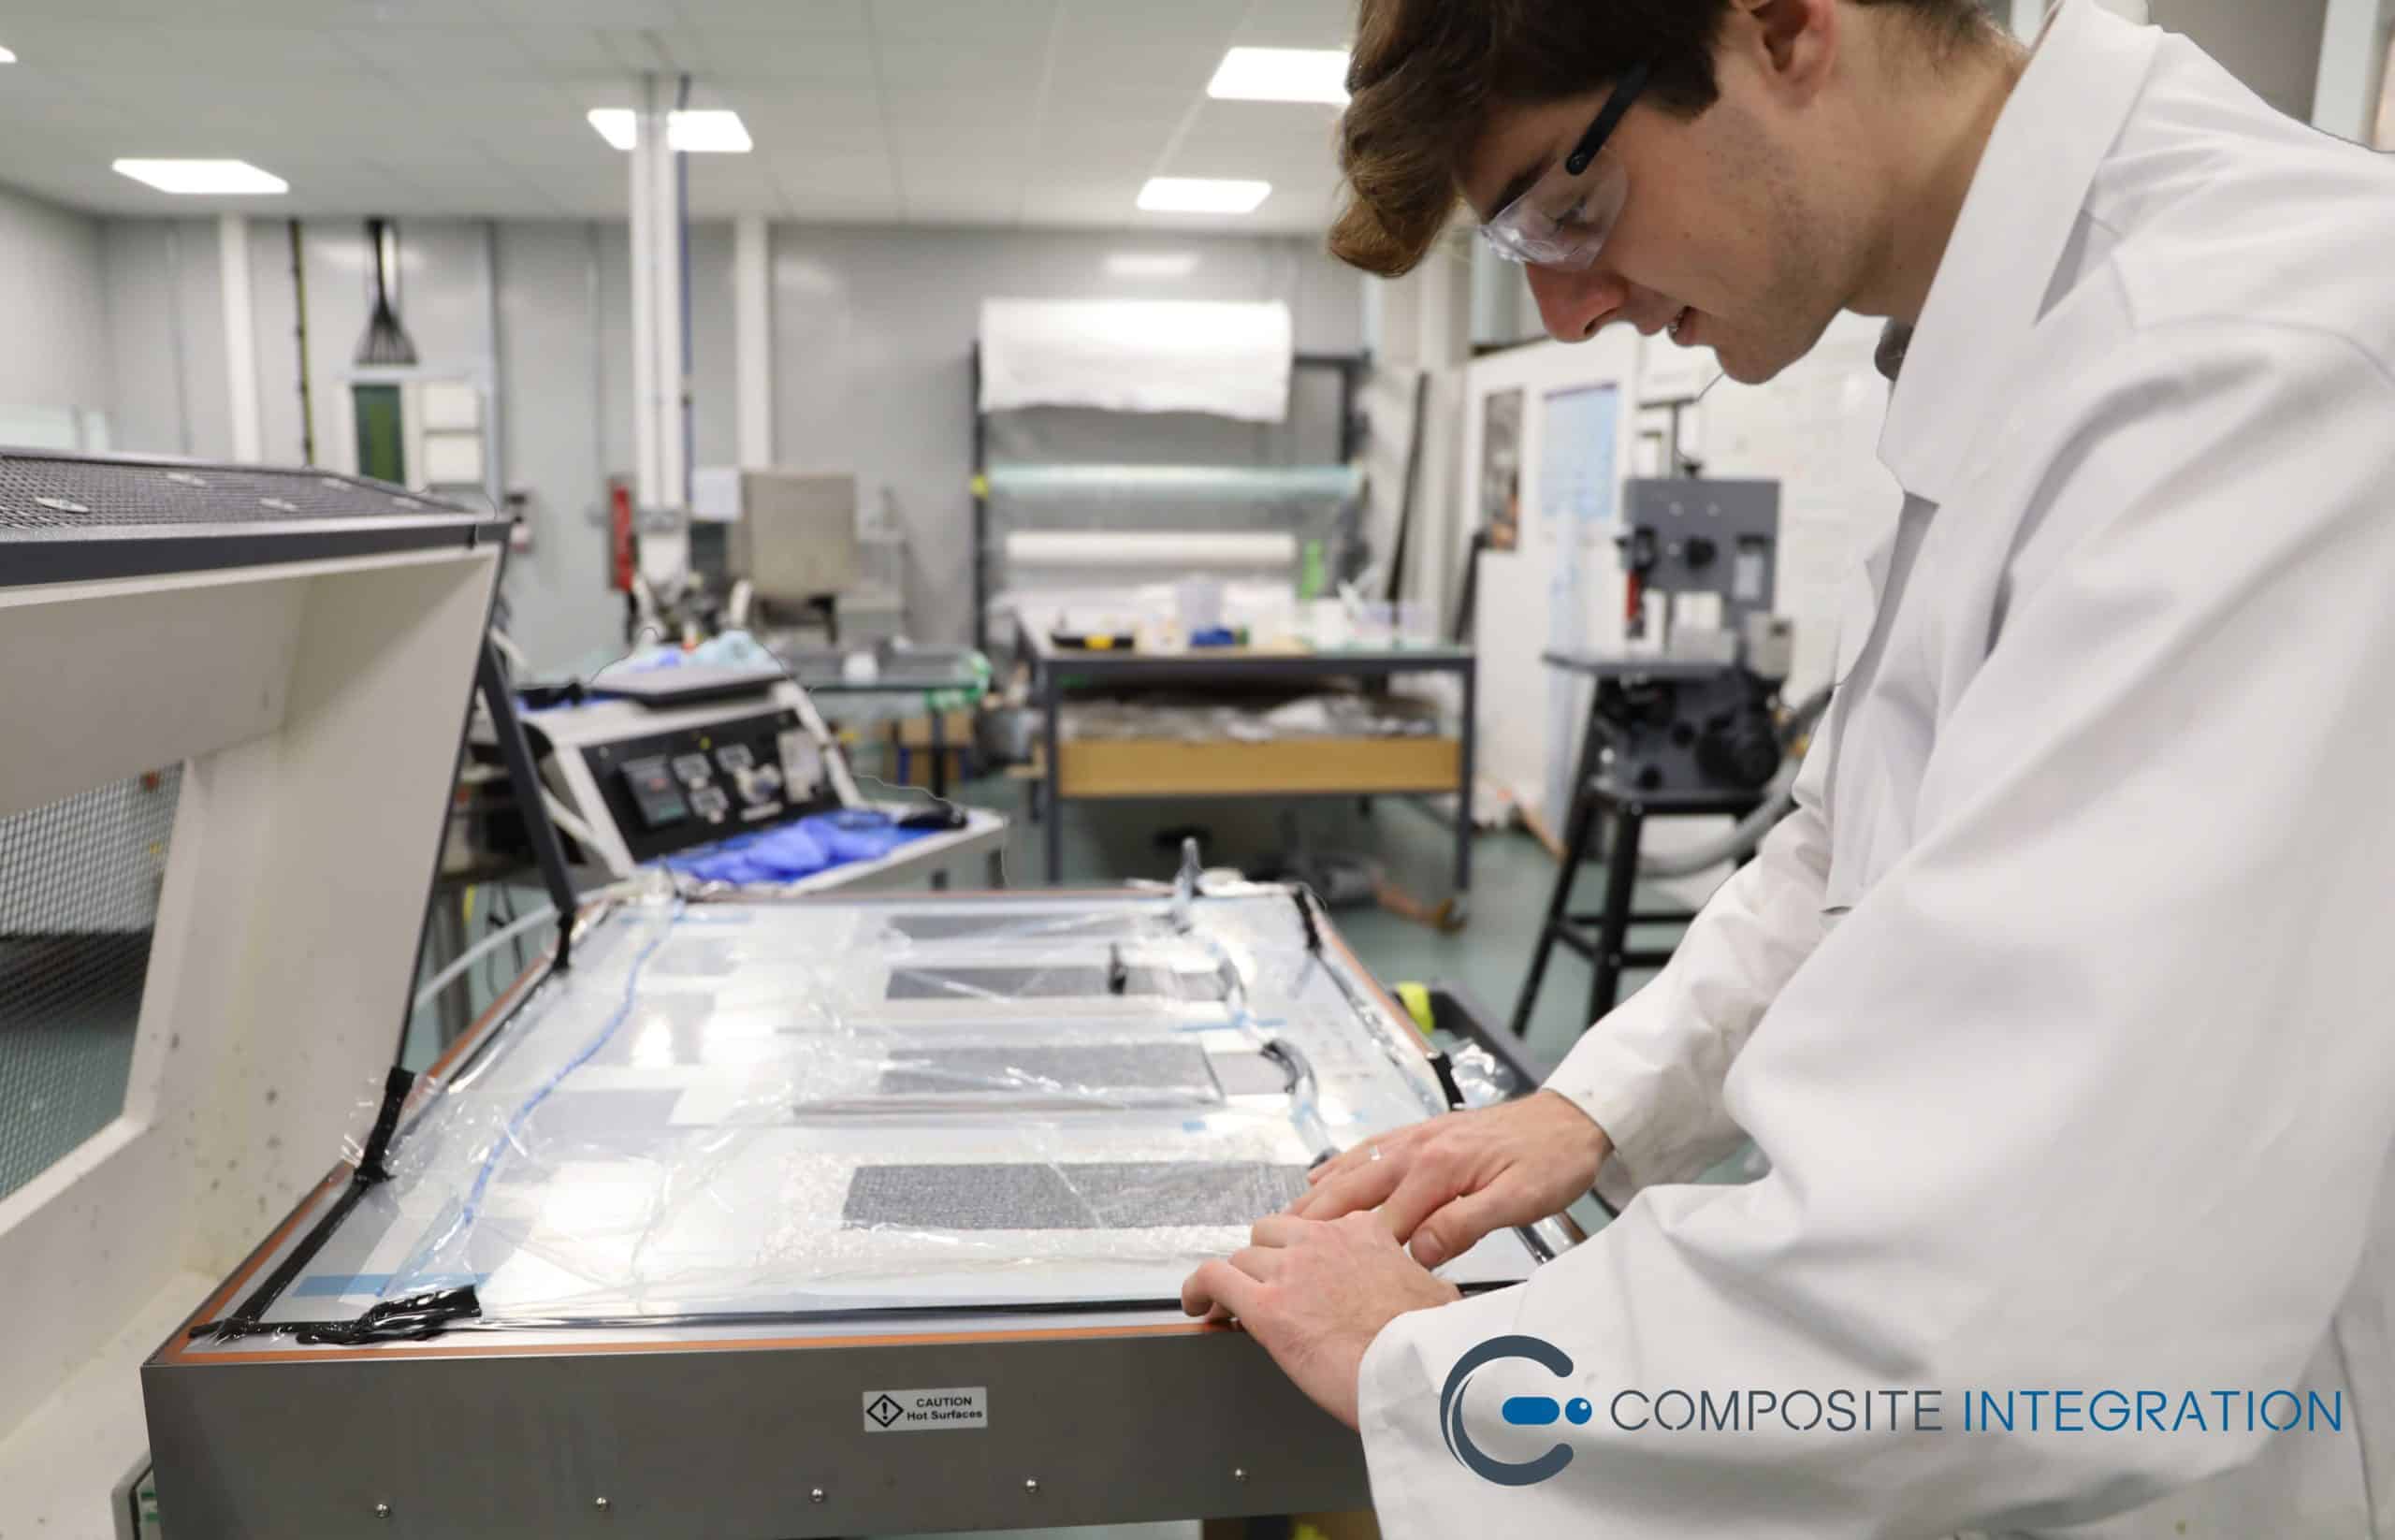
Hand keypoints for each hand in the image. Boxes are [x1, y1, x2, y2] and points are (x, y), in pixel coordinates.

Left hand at [1180, 1211, 1459, 1428]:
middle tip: (1266, 1289)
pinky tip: (1196, 1306)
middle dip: (1265, 1261)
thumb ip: (1414, 1283)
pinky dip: (1198, 1289)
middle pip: (1271, 1235)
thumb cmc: (1433, 1343)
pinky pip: (1213, 1279)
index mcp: (1364, 1231)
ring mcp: (1291, 1271)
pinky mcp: (1266, 1307)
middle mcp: (1323, 1241)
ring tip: (1230, 1306)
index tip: (1302, 1274)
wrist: (1421, 1371)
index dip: (1302, 1254)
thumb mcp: (1436, 1294)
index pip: (1317, 1227)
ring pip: (1242, 1258)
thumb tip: (1426, 1298)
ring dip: (1237, 1282)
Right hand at [1288, 1090, 1611, 1267]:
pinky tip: (1320, 1178)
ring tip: (1283, 1224)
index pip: (1381, 1222)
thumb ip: (1465, 1225)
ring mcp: (1415, 1138)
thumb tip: (1418, 1251)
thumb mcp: (1518, 1202)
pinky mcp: (1421, 1133)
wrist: (1572, 1118)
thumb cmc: (1552, 1162)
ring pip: (1350, 1169)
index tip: (1319, 1282)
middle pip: (1349, 1191)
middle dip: (1310, 1223)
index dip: (1350, 1255)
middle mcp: (1417, 1149)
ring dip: (1316, 1197)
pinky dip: (1337, 1167)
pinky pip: (1367, 1150)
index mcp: (1438, 1169)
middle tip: (1273, 1252)